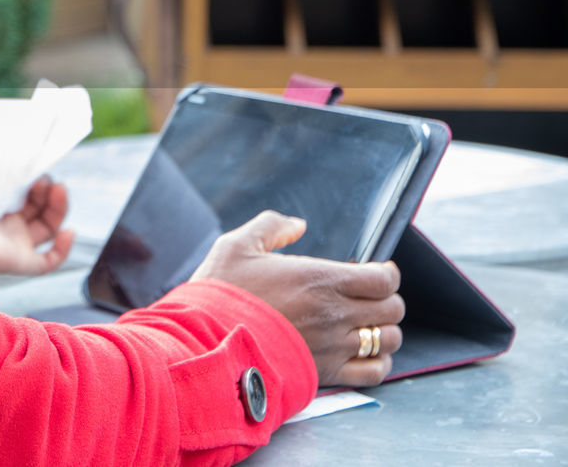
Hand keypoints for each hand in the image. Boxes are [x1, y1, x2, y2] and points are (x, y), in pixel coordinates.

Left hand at [0, 165, 74, 275]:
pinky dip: (64, 249)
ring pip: (50, 228)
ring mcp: (16, 243)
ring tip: (58, 189)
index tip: (36, 168)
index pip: (28, 192)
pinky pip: (49, 261)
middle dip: (49, 190)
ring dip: (60, 208)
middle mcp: (8, 224)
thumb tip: (14, 168)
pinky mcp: (19, 261)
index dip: (37, 180)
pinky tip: (68, 232)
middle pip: (42, 207)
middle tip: (43, 179)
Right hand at [191, 210, 405, 387]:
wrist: (207, 342)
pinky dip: (377, 362)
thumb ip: (271, 227)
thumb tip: (298, 225)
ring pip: (388, 340)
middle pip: (392, 309)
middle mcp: (335, 314)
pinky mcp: (327, 374)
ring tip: (366, 324)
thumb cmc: (221, 294)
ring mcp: (334, 347)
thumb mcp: (236, 246)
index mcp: (320, 279)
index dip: (385, 273)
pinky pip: (374, 372)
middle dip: (385, 300)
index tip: (375, 272)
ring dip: (383, 330)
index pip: (383, 279)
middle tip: (367, 297)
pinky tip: (363, 353)